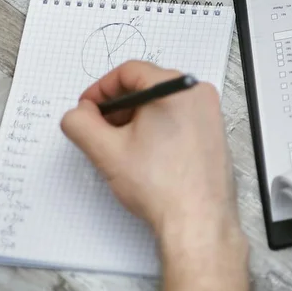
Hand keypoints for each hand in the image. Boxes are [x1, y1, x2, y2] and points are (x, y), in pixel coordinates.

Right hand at [60, 62, 239, 243]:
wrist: (197, 219)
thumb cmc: (163, 186)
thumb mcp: (107, 151)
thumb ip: (81, 124)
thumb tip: (77, 113)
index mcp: (176, 88)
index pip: (130, 71)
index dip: (101, 89)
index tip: (87, 108)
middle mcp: (199, 94)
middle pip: (148, 85)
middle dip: (118, 106)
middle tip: (99, 129)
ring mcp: (210, 113)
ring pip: (163, 103)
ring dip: (136, 118)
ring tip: (121, 147)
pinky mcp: (214, 132)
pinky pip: (179, 117)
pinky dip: (157, 128)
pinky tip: (144, 154)